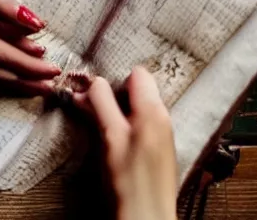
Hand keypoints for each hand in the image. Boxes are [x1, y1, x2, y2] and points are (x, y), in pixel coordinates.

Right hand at [0, 0, 59, 94]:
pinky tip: (21, 60)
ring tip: (41, 81)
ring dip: (18, 76)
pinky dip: (5, 63)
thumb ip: (4, 7)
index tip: (54, 70)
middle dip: (28, 80)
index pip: (6, 58)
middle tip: (53, 86)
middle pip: (0, 74)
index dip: (32, 65)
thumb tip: (35, 22)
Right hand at [74, 67, 177, 219]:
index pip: (137, 73)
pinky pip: (143, 124)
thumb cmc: (129, 182)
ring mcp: (163, 132)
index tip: (97, 94)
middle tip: (92, 110)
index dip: (115, 80)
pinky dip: (128, 126)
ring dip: (119, 111)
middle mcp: (163, 116)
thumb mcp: (110, 137)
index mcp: (154, 109)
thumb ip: (102, 105)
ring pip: (138, 107)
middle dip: (115, 95)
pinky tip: (117, 144)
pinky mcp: (160, 148)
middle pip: (138, 89)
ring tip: (103, 130)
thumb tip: (93, 82)